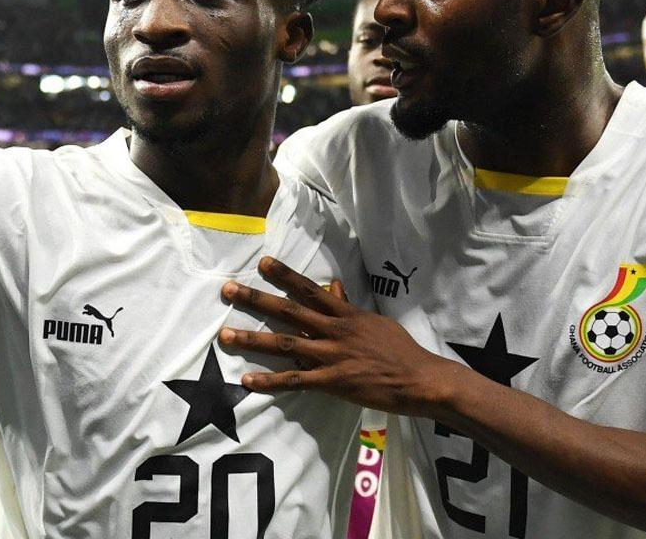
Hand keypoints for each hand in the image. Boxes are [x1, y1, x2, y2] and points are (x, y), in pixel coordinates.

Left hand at [218, 256, 453, 415]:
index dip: (285, 275)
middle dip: (256, 299)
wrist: (419, 378)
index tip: (262, 263)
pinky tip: (248, 380)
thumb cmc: (399, 350)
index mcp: (345, 314)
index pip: (309, 290)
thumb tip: (331, 285)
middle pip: (288, 311)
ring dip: (252, 339)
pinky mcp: (332, 382)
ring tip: (225, 335)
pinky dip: (270, 381)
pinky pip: (295, 381)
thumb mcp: (374, 321)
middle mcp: (334, 331)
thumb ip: (347, 305)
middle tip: (228, 290)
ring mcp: (331, 356)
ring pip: (284, 345)